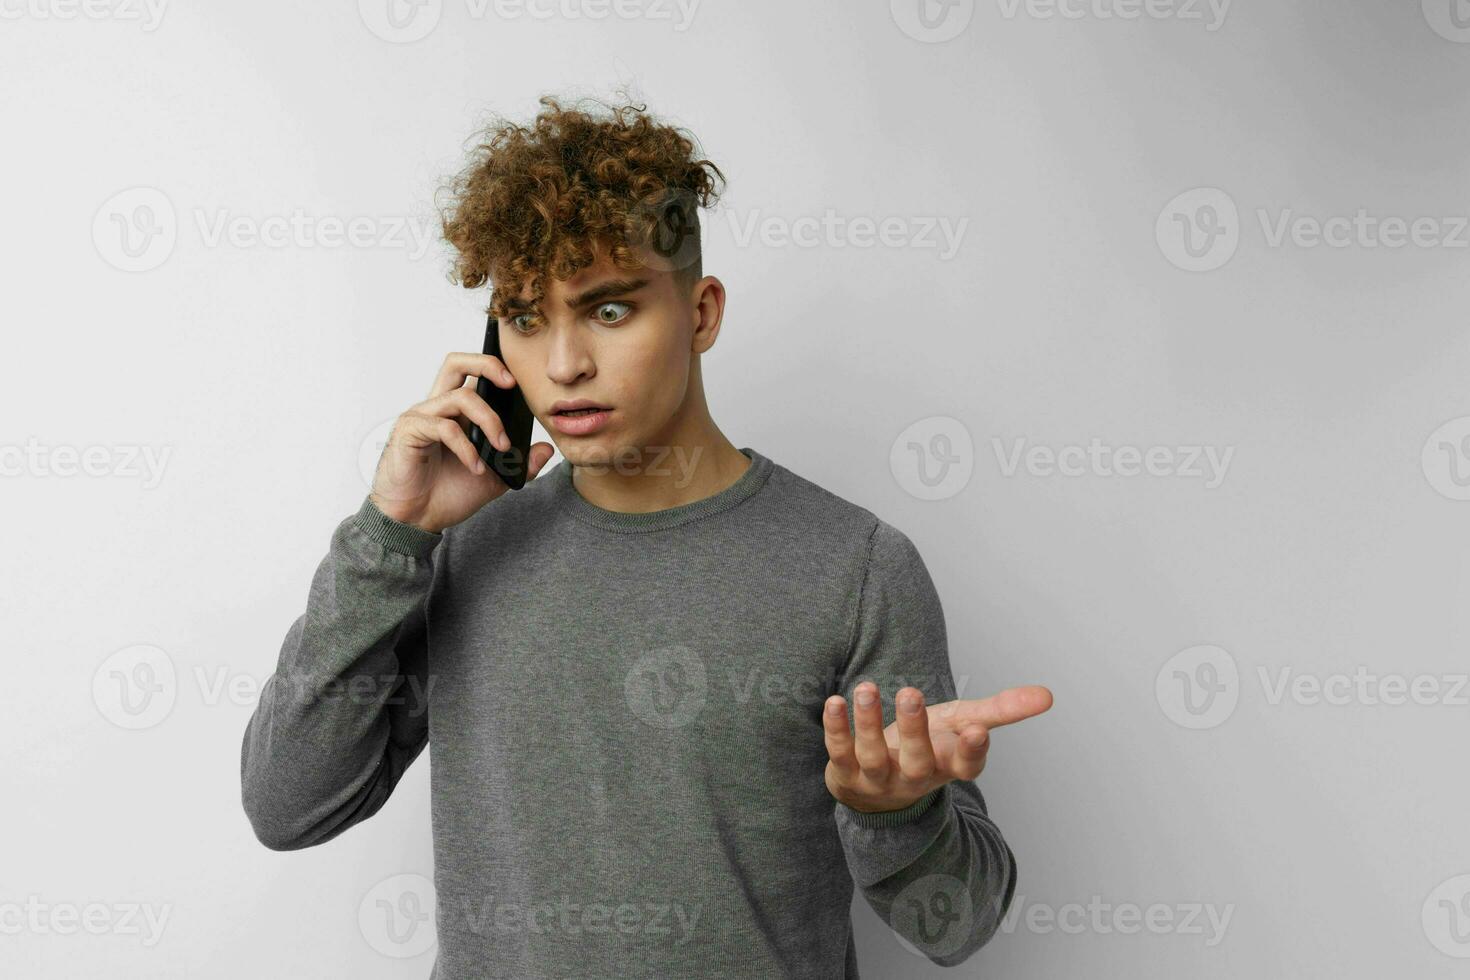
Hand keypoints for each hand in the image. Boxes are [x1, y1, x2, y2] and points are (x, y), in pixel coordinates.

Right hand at [369, 351, 555, 532]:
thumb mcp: (495, 480)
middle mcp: (436, 408)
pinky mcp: (410, 431)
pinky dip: (467, 448)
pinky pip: (445, 427)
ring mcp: (421, 417)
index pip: (471, 374)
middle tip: (511, 384)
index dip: (494, 369)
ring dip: (489, 420)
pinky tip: (476, 467)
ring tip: (502, 448)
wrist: (417, 520)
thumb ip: (519, 464)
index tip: (519, 384)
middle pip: (456, 363)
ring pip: (460, 396)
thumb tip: (546, 449)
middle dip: (487, 365)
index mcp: (455, 413)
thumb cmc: (446, 494)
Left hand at [823, 683, 1052, 814]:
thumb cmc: (930, 746)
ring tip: (865, 688)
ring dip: (868, 722)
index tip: (976, 730)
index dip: (971, 751)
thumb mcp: (965, 725)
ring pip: (873, 756)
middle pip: (916, 759)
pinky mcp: (845, 774)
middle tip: (911, 692)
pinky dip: (836, 729)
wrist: (880, 786)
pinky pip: (839, 753)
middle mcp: (915, 776)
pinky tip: (834, 702)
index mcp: (948, 766)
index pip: (965, 767)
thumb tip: (1048, 695)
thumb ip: (1003, 711)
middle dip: (913, 728)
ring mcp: (879, 779)